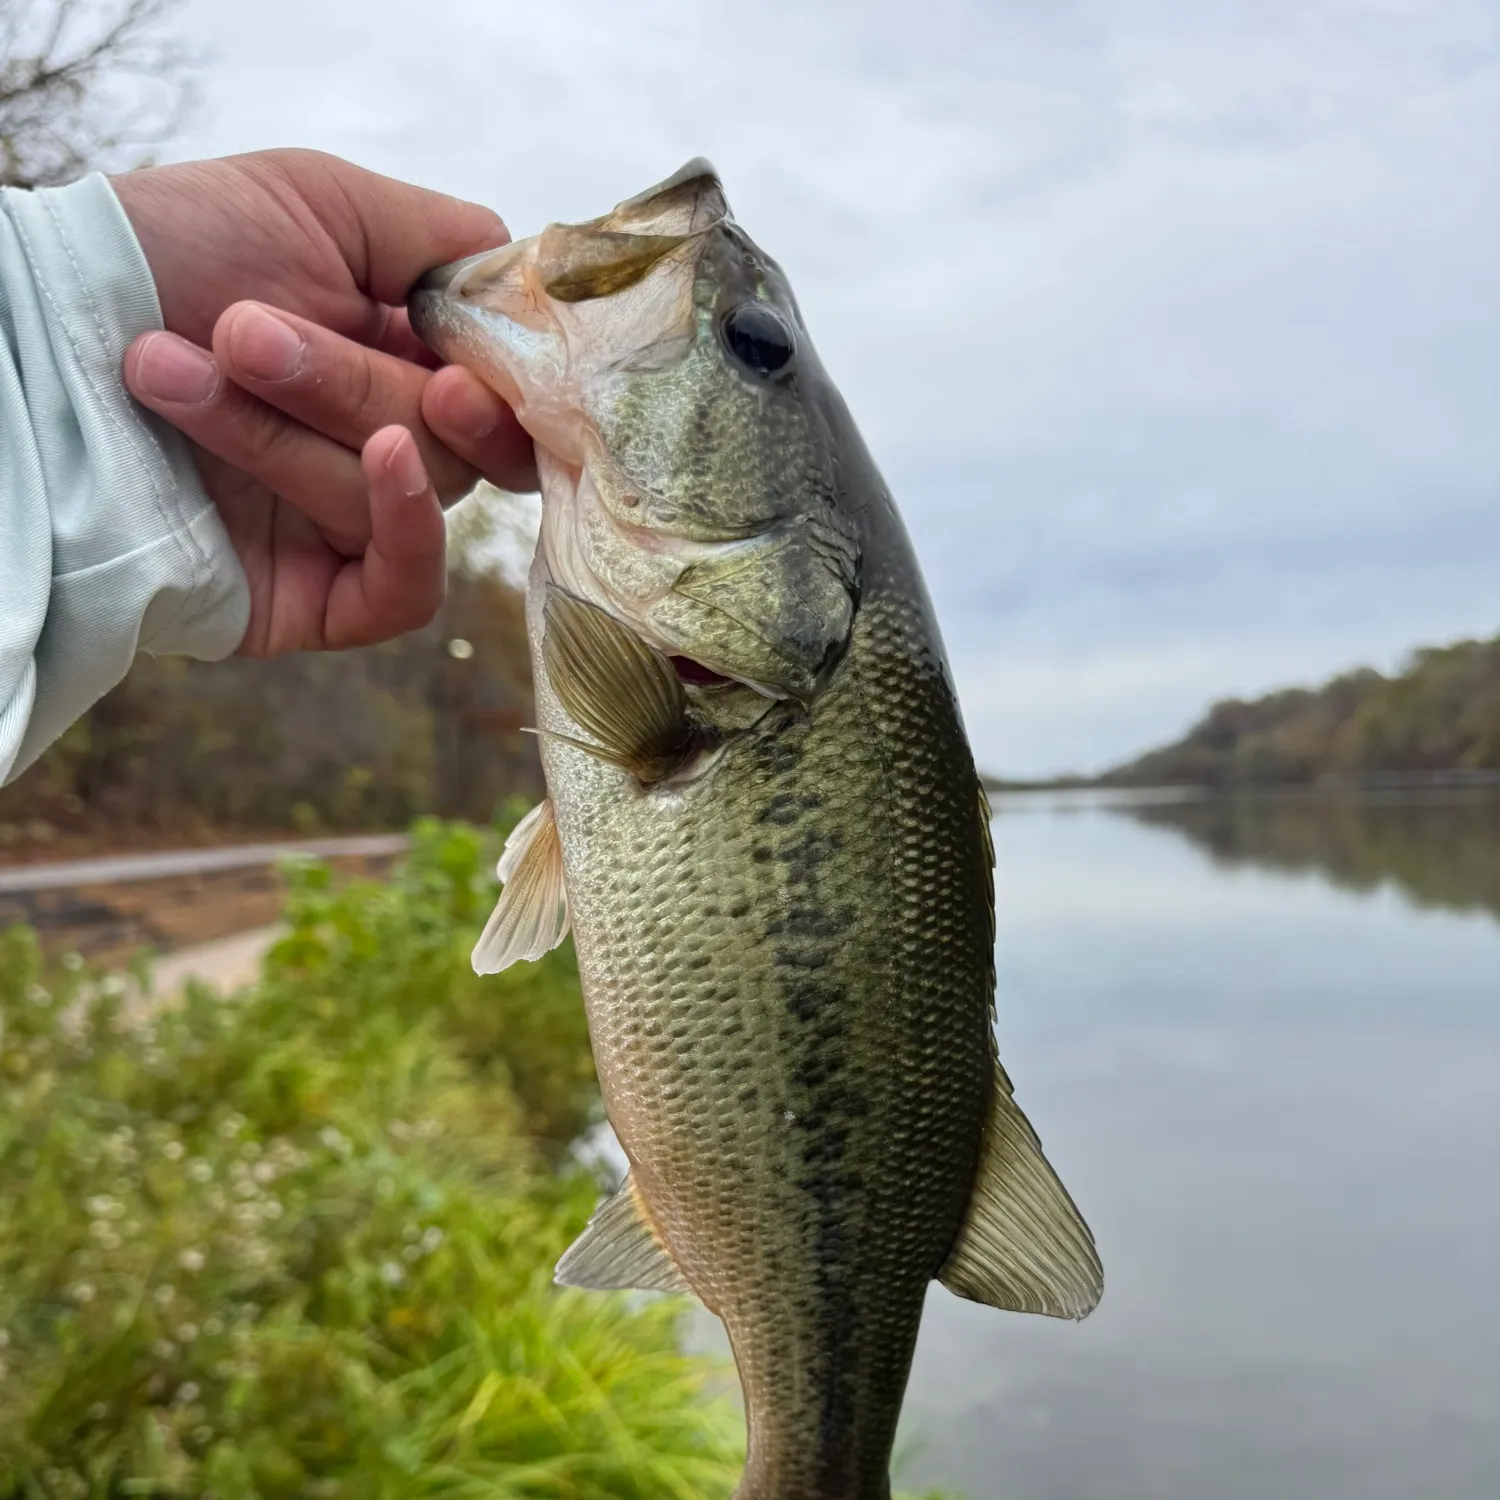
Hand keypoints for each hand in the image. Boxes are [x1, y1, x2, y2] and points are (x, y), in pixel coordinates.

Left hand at [113, 149, 535, 655]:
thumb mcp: (317, 201)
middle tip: (245, 330)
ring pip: (411, 496)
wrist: (33, 332)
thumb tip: (531, 289)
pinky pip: (408, 591)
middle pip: (456, 444)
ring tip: (170, 370)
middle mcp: (390, 443)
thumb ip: (446, 237)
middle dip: (349, 385)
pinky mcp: (319, 597)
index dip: (499, 387)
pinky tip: (378, 462)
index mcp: (405, 361)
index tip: (454, 362)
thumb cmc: (164, 249)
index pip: (505, 398)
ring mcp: (352, 522)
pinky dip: (406, 528)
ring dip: (290, 430)